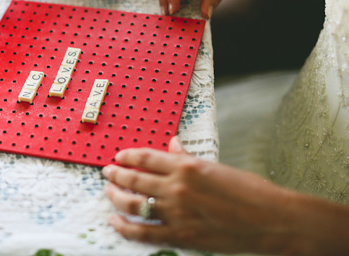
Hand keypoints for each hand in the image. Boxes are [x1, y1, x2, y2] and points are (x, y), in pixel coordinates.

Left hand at [102, 137, 293, 253]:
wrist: (271, 220)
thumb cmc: (250, 191)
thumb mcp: (217, 167)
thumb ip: (189, 158)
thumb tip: (173, 145)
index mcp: (187, 166)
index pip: (146, 157)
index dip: (128, 155)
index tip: (119, 155)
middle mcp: (177, 187)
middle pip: (135, 178)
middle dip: (116, 175)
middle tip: (107, 172)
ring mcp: (176, 212)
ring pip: (134, 204)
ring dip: (116, 197)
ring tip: (109, 192)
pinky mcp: (181, 236)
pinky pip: (143, 233)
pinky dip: (124, 227)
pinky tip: (115, 222)